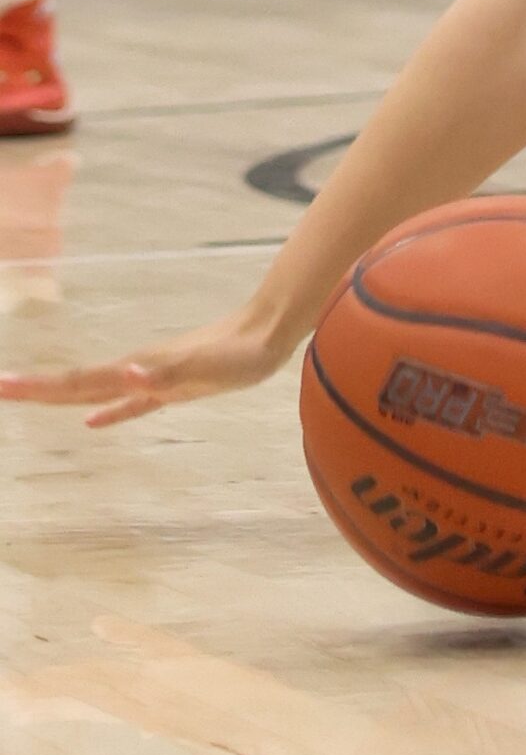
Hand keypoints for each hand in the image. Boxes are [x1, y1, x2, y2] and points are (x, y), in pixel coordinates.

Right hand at [0, 306, 293, 426]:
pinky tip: (93, 421)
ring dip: (61, 397)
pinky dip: (109, 412)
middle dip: (34, 390)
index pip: (77, 381)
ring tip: (29, 399)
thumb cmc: (239, 353)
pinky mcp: (172, 387)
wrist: (267, 333)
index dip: (37, 387)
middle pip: (76, 384)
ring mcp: (153, 378)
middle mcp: (136, 371)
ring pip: (96, 390)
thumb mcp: (204, 368)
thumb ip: (166, 374)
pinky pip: (129, 403)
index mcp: (135, 369)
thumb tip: (127, 376)